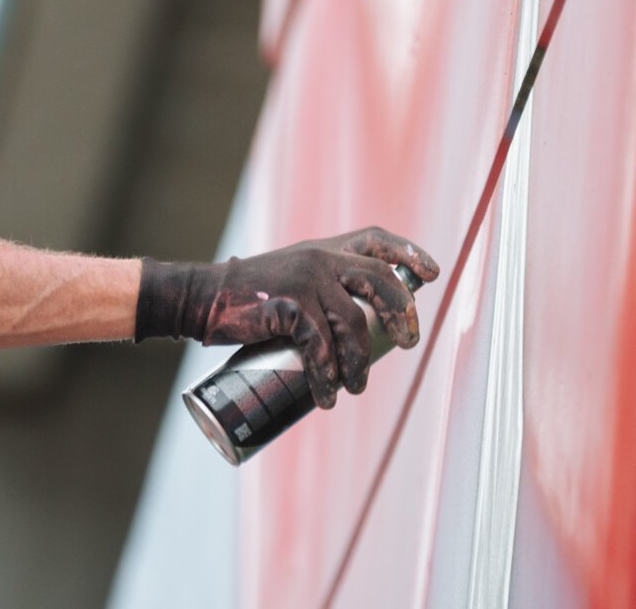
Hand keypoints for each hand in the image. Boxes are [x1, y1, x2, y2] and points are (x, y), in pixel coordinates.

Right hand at [135, 226, 438, 407]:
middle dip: (403, 314)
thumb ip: (322, 286)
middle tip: (409, 343)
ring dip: (359, 363)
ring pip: (354, 324)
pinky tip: (326, 394)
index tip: (431, 275)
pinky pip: (320, 348)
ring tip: (355, 388)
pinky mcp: (289, 305)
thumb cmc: (249, 295)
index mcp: (326, 249)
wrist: (204, 298)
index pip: (376, 241)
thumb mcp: (292, 275)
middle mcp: (322, 258)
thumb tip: (359, 326)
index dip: (408, 254)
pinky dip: (326, 376)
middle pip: (381, 281)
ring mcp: (306, 280)